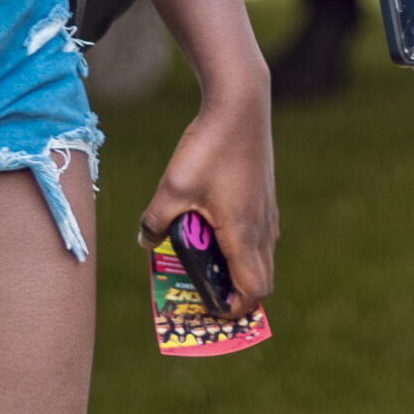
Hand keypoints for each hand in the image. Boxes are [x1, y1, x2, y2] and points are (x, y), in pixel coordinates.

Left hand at [140, 82, 278, 315]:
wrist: (241, 103)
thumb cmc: (209, 148)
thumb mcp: (171, 188)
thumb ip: (155, 222)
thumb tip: (146, 242)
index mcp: (243, 235)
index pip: (253, 292)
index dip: (233, 310)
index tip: (207, 309)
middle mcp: (263, 227)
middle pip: (262, 280)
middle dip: (235, 295)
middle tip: (204, 294)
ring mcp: (268, 210)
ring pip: (261, 256)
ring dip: (238, 269)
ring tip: (204, 262)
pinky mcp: (265, 195)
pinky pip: (259, 235)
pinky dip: (242, 246)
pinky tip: (212, 226)